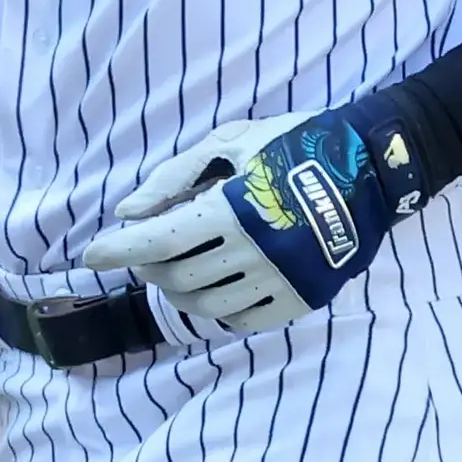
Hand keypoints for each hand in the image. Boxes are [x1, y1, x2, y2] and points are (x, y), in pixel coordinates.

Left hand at [81, 100, 423, 331]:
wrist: (372, 167)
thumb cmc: (295, 144)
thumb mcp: (232, 142)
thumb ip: (174, 176)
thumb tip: (127, 213)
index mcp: (233, 209)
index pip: (158, 242)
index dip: (117, 251)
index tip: (89, 255)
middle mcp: (254, 253)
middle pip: (176, 276)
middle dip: (147, 265)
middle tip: (145, 249)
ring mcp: (280, 280)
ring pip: (205, 304)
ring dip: (178, 288)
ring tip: (176, 267)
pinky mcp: (301, 298)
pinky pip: (242, 320)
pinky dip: (216, 308)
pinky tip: (213, 286)